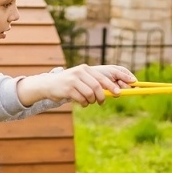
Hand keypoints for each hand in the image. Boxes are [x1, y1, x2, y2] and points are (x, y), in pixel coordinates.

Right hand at [20, 64, 135, 106]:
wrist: (50, 85)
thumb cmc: (70, 85)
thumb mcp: (83, 81)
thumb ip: (96, 84)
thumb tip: (116, 92)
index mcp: (86, 69)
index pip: (103, 76)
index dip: (114, 83)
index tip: (122, 91)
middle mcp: (80, 72)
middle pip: (98, 85)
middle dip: (104, 95)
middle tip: (104, 102)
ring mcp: (73, 80)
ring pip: (90, 93)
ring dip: (92, 100)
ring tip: (90, 102)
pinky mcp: (68, 89)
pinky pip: (81, 99)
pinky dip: (84, 103)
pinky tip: (82, 103)